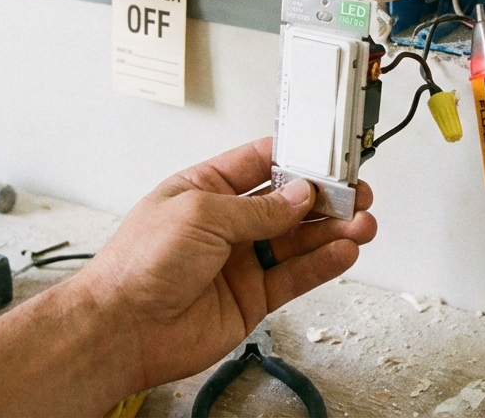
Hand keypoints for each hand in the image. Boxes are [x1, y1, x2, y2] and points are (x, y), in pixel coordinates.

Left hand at [72, 137, 376, 390]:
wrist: (123, 329)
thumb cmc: (137, 266)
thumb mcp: (200, 214)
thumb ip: (257, 208)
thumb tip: (298, 196)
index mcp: (206, 190)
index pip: (261, 164)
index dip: (297, 159)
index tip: (330, 156)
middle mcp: (226, 224)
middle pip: (288, 203)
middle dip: (324, 197)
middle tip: (355, 194)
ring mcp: (240, 261)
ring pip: (298, 240)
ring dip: (332, 231)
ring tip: (361, 224)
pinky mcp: (252, 297)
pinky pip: (295, 276)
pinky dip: (323, 264)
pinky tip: (343, 252)